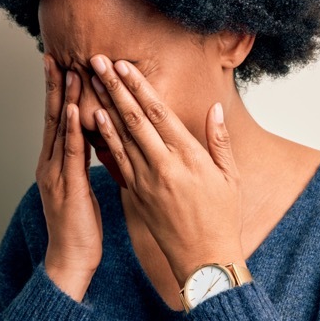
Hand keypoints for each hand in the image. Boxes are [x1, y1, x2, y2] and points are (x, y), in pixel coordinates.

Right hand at [37, 56, 101, 300]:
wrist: (71, 260)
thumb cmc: (81, 229)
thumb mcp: (83, 190)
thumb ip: (84, 164)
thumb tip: (95, 144)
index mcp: (56, 164)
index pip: (56, 120)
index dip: (57, 92)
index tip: (60, 65)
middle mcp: (50, 165)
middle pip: (51, 117)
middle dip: (52, 85)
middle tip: (53, 55)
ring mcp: (55, 174)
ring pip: (58, 129)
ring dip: (62, 98)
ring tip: (66, 70)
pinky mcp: (67, 186)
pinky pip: (70, 152)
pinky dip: (69, 127)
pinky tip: (70, 108)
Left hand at [87, 54, 243, 284]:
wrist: (203, 258)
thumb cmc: (222, 217)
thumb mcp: (230, 176)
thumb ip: (219, 140)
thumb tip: (214, 109)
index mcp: (189, 157)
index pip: (158, 113)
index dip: (138, 87)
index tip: (123, 66)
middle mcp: (164, 166)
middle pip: (133, 118)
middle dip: (113, 87)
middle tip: (96, 62)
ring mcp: (146, 181)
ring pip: (120, 136)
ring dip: (103, 106)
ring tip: (88, 83)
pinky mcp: (136, 194)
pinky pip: (116, 160)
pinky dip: (104, 138)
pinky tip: (93, 120)